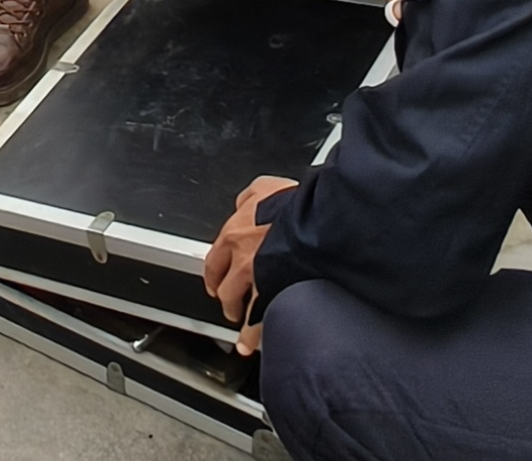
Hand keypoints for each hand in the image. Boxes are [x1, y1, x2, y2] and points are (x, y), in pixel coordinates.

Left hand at [204, 174, 297, 350]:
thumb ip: (248, 198)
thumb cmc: (294, 203)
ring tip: (243, 335)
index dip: (214, 273)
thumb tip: (241, 204)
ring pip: (242, 310)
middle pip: (225, 289)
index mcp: (235, 234)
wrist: (317, 220)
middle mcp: (242, 261)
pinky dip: (257, 336)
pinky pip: (262, 322)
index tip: (216, 281)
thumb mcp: (263, 187)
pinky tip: (255, 345)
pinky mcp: (277, 295)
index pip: (214, 260)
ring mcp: (259, 282)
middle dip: (226, 298)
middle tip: (229, 305)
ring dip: (241, 323)